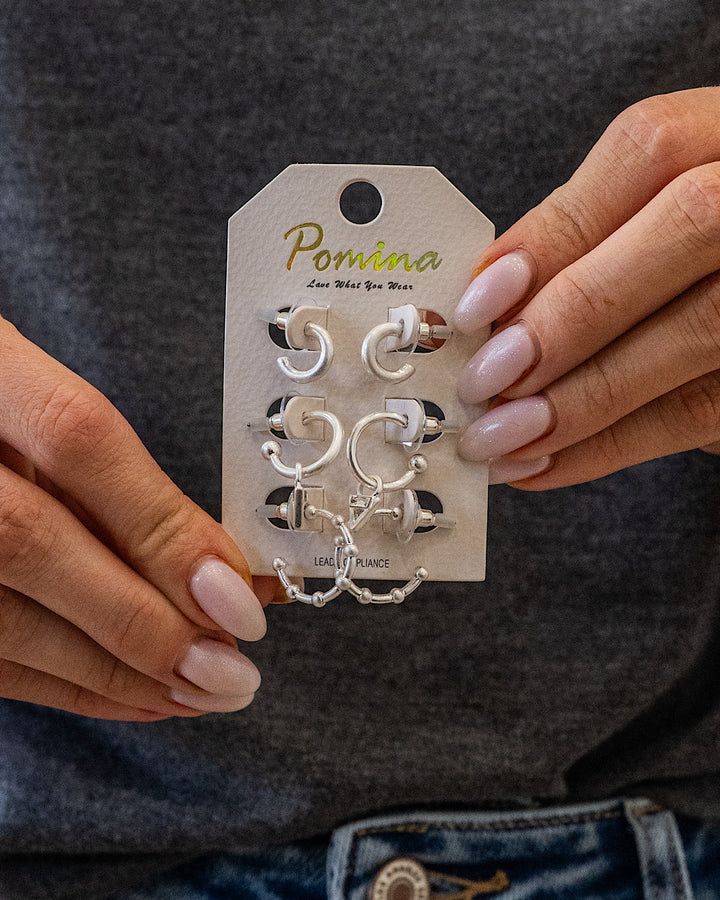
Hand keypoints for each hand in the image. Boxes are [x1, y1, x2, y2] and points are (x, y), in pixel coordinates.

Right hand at [0, 317, 269, 719]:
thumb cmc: (10, 418)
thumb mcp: (60, 419)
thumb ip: (131, 483)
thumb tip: (234, 573)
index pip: (76, 438)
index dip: (160, 524)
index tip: (237, 594)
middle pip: (32, 543)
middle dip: (144, 621)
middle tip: (230, 670)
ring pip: (5, 619)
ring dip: (115, 673)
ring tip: (201, 692)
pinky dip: (71, 687)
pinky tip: (140, 696)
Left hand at [452, 87, 719, 487]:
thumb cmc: (677, 260)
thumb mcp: (642, 218)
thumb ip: (583, 239)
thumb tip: (484, 307)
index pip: (646, 153)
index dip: (553, 233)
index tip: (474, 306)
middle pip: (686, 227)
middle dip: (567, 317)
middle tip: (481, 382)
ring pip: (699, 329)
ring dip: (578, 399)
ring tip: (496, 439)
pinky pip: (701, 413)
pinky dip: (608, 446)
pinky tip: (539, 464)